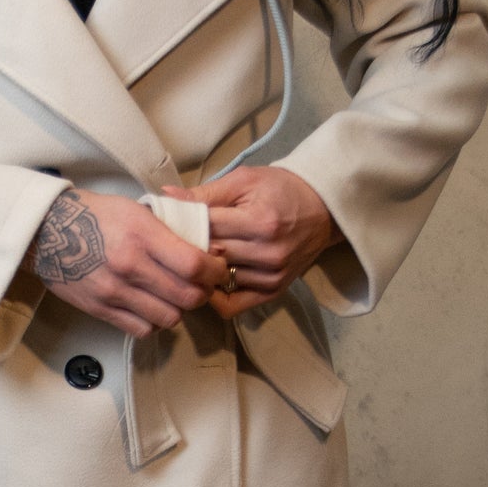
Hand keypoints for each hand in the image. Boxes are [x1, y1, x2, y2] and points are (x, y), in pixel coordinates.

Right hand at [30, 186, 227, 336]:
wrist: (46, 231)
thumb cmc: (94, 215)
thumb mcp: (135, 209)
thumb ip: (168, 229)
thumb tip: (203, 246)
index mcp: (142, 234)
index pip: (194, 265)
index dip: (214, 271)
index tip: (216, 268)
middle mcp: (130, 265)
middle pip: (187, 297)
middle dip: (202, 293)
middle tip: (200, 286)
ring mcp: (115, 291)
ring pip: (169, 318)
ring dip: (178, 310)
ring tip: (174, 298)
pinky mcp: (101, 309)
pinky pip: (142, 329)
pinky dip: (154, 323)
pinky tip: (152, 309)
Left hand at [167, 166, 338, 319]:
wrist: (322, 210)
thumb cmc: (281, 190)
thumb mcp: (245, 180)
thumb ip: (205, 192)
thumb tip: (165, 197)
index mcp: (261, 221)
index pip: (206, 228)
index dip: (183, 224)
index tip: (171, 220)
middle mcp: (268, 254)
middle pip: (209, 256)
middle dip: (188, 247)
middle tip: (175, 239)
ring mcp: (271, 278)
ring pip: (216, 281)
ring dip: (200, 271)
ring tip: (192, 256)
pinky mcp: (272, 292)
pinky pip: (231, 305)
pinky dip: (214, 294)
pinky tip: (210, 278)